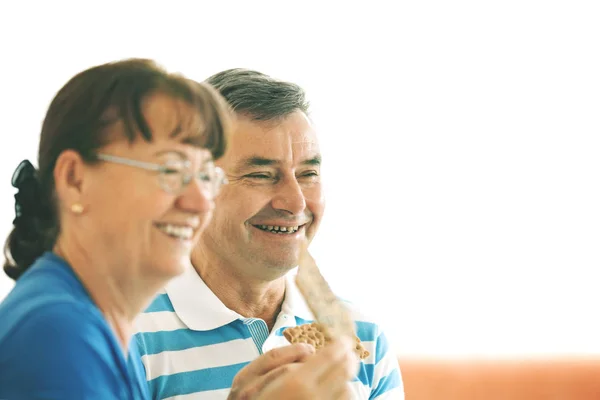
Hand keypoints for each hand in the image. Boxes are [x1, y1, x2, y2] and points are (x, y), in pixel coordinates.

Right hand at [228, 337, 357, 399]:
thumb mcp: (247, 378)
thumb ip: (277, 358)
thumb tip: (309, 349)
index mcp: (294, 384)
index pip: (328, 358)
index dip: (339, 347)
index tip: (344, 340)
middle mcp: (311, 398)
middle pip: (340, 373)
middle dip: (348, 361)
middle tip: (351, 354)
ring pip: (344, 391)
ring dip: (345, 380)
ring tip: (342, 375)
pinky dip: (342, 396)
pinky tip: (338, 392)